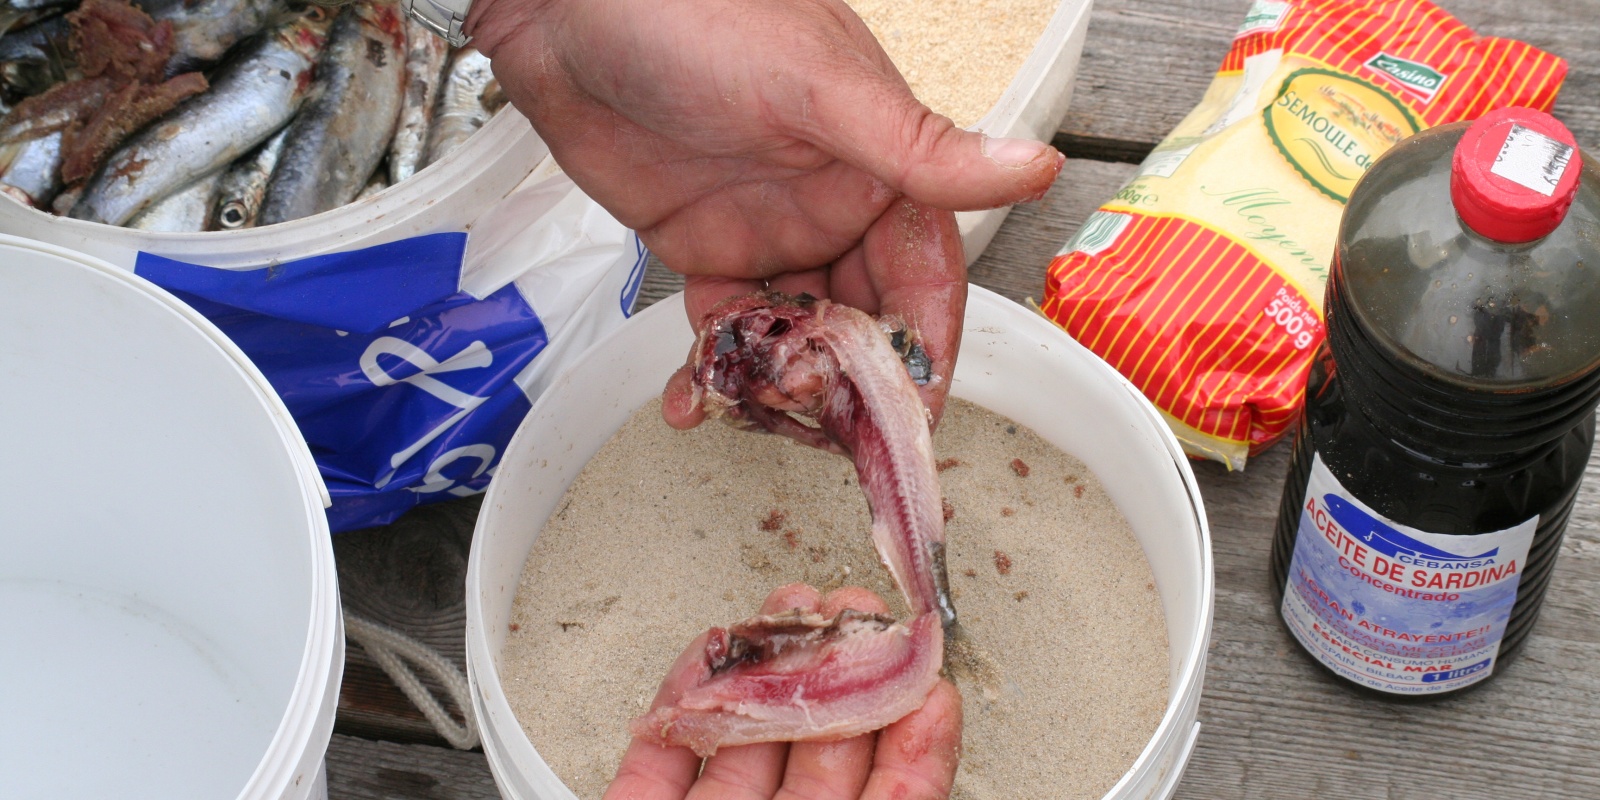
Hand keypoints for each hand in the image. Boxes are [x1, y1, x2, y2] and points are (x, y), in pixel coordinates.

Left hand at [466, 0, 1064, 424]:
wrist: (567, 6)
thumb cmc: (699, 18)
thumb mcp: (818, 89)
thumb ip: (919, 149)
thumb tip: (1039, 165)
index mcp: (880, 170)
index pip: (926, 281)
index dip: (922, 352)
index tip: (908, 417)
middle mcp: (834, 208)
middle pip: (863, 325)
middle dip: (845, 386)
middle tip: (813, 430)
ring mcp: (768, 233)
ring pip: (794, 337)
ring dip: (778, 387)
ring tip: (747, 413)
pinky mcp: (702, 249)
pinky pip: (722, 329)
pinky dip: (713, 371)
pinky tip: (690, 402)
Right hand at [604, 583, 962, 799]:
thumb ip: (902, 794)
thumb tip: (938, 712)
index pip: (888, 787)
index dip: (903, 713)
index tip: (915, 651)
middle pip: (810, 749)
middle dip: (825, 669)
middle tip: (842, 611)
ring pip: (735, 742)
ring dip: (755, 671)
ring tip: (781, 614)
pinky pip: (657, 761)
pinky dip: (676, 704)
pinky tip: (704, 659)